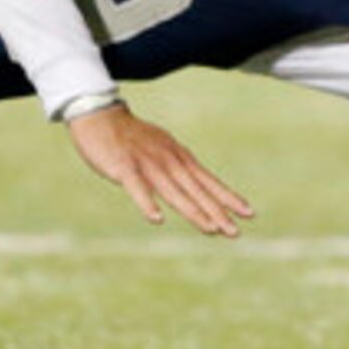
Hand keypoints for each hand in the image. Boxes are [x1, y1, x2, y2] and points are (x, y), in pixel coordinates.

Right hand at [65, 102, 251, 237]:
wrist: (99, 115)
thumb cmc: (132, 137)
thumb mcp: (162, 149)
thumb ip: (178, 168)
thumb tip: (196, 186)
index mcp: (178, 157)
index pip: (208, 180)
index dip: (228, 197)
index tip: (249, 213)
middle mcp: (168, 160)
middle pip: (197, 190)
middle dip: (217, 211)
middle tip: (235, 232)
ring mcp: (147, 164)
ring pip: (174, 192)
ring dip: (193, 211)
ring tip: (211, 229)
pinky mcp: (124, 167)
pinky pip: (138, 188)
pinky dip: (147, 203)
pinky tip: (157, 219)